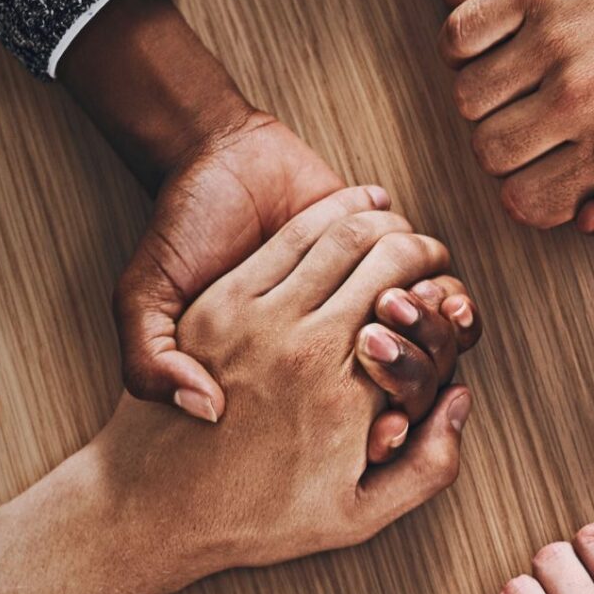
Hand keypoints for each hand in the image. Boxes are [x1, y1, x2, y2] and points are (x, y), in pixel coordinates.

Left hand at [84, 188, 476, 590]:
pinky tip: (360, 209)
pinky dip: (336, 212)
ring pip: (344, 237)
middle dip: (422, 249)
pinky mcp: (221, 299)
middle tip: (434, 255)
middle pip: (388, 263)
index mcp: (347, 401)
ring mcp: (260, 318)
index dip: (446, 305)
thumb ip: (426, 470)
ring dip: (384, 223)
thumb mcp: (351, 520)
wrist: (146, 510)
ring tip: (401, 231)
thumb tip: (461, 398)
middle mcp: (308, 350)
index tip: (451, 303)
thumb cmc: (256, 521)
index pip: (421, 326)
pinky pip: (296, 236)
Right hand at [114, 114, 479, 451]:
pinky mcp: (394, 266)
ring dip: (439, 334)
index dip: (383, 436)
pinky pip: (443, 301)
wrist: (214, 158)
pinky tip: (438, 292)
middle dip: (421, 379)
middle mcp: (332, 355)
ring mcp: (368, 311)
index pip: (351, 430)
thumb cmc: (179, 234)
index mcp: (285, 381)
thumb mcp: (140, 302)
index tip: (384, 429)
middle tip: (399, 355)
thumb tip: (205, 406)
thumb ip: (149, 362)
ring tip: (413, 309)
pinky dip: (452, 300)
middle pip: (408, 388)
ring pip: (433, 348)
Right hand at [442, 0, 593, 261]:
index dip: (534, 197)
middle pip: (490, 152)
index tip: (550, 173)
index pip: (528, 203)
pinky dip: (467, 45)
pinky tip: (499, 41)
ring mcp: (550, 33)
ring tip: (515, 84)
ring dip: (484, 98)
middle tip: (531, 126)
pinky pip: (461, 33)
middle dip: (505, 150)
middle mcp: (575, 91)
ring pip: (468, 96)